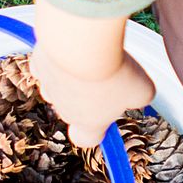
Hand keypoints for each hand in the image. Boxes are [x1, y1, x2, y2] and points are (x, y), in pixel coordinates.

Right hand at [31, 43, 155, 147]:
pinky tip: (71, 48)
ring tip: (90, 59)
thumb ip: (141, 97)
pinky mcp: (40, 63)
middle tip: (107, 77)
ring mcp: (50, 87)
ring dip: (72, 77)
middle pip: (74, 110)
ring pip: (59, 87)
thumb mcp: (142, 89)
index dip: (95, 131)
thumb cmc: (112, 71)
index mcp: (89, 123)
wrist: (82, 42)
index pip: (85, 139)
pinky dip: (58, 57)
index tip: (106, 118)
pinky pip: (47, 65)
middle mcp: (65, 109)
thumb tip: (141, 96)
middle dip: (88, 97)